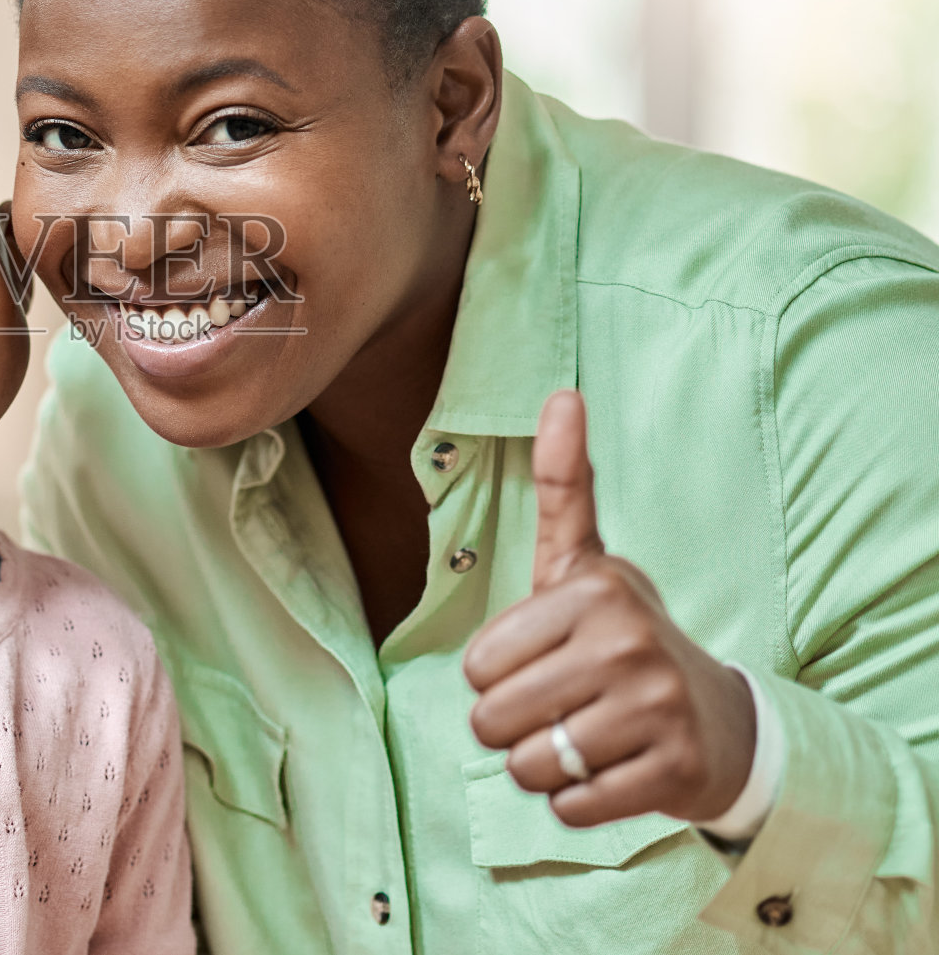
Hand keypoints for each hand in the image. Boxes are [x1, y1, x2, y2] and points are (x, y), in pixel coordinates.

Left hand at [462, 390, 755, 826]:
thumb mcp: (585, 560)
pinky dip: (576, 800)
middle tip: (557, 707)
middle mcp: (628, 642)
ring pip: (529, 766)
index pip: (479, 665)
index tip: (539, 663)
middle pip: (494, 718)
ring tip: (580, 737)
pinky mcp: (673, 772)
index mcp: (594, 589)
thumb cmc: (622, 635)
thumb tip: (561, 393)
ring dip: (540, 765)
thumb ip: (564, 484)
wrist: (720, 719)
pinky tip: (609, 770)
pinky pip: (573, 806)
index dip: (494, 677)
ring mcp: (656, 709)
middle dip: (509, 726)